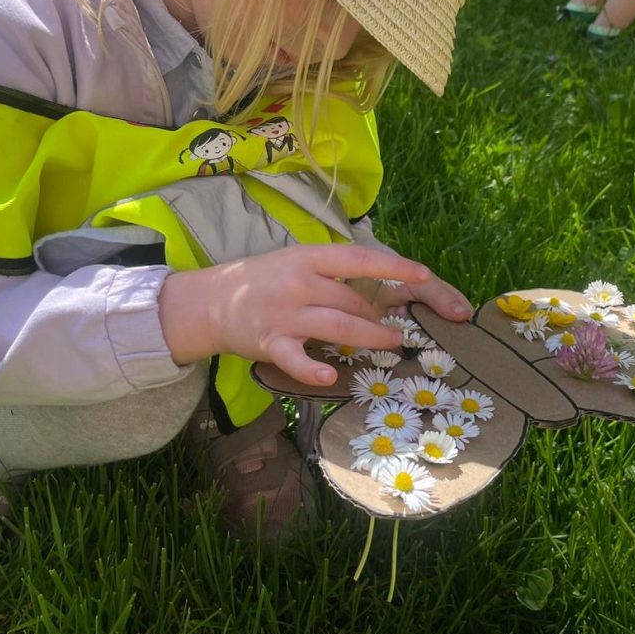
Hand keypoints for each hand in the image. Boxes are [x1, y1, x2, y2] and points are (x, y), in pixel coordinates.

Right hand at [159, 244, 454, 385]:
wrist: (211, 301)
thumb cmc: (262, 279)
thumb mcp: (296, 263)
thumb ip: (331, 273)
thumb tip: (376, 285)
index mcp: (307, 258)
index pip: (357, 259)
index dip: (393, 267)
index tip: (423, 274)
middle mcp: (298, 283)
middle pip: (352, 300)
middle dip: (379, 314)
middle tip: (397, 326)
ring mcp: (284, 314)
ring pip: (338, 327)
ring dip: (370, 337)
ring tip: (392, 342)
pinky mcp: (271, 343)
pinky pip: (296, 359)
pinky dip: (313, 368)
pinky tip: (331, 375)